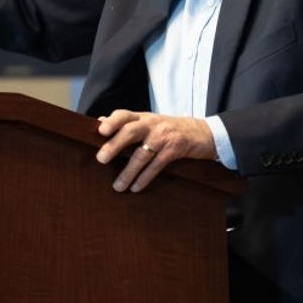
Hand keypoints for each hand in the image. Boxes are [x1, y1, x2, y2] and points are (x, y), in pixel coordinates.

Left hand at [94, 110, 216, 192]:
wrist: (203, 133)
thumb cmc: (169, 128)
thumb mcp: (149, 122)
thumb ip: (126, 122)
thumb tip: (100, 122)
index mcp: (142, 117)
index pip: (124, 114)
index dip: (112, 121)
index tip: (100, 131)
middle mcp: (152, 124)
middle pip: (130, 131)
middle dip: (114, 145)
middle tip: (101, 159)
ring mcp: (164, 136)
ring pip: (142, 153)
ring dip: (129, 171)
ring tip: (117, 186)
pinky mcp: (175, 149)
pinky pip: (157, 165)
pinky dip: (145, 177)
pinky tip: (135, 187)